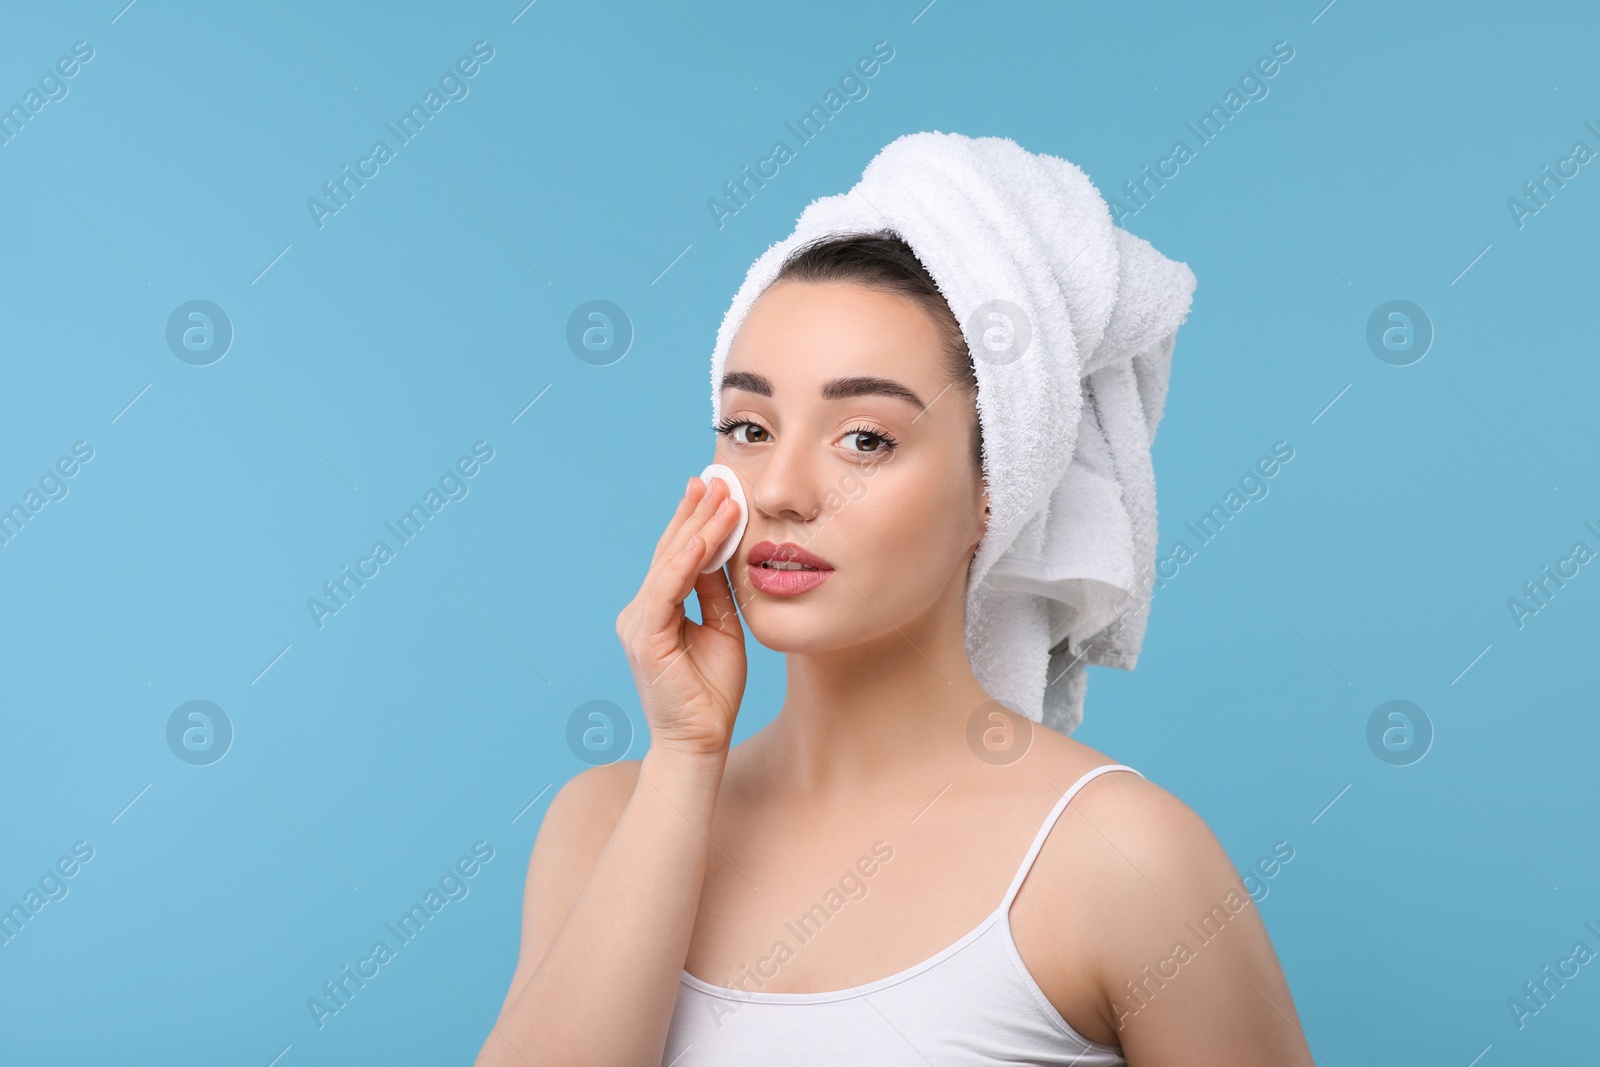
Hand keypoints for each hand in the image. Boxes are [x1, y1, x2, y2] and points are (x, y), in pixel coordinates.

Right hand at [615, 475, 747, 759]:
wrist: (699, 743)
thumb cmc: (711, 693)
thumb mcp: (722, 630)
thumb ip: (714, 593)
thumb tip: (720, 553)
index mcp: (657, 611)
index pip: (677, 557)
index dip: (695, 522)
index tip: (715, 489)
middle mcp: (641, 612)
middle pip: (670, 551)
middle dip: (695, 512)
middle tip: (716, 477)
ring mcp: (639, 624)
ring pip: (670, 564)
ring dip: (698, 527)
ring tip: (720, 496)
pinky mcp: (645, 639)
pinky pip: (667, 591)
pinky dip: (685, 562)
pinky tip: (703, 538)